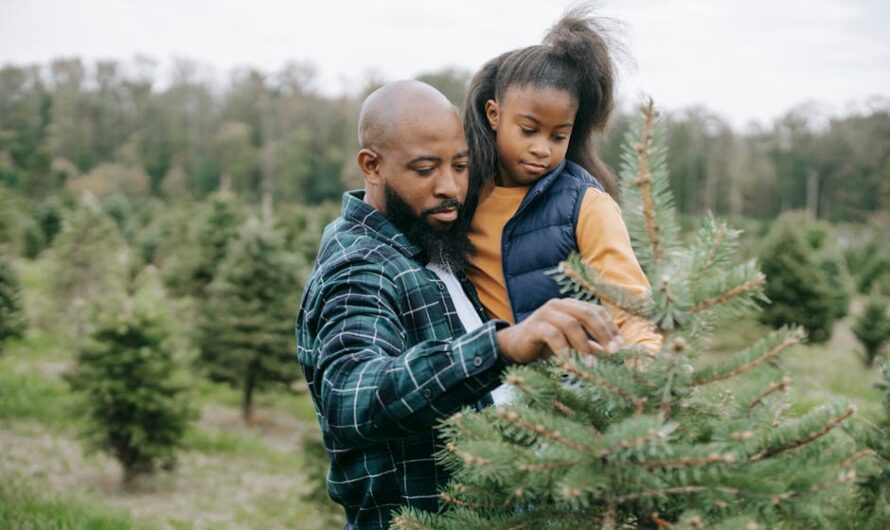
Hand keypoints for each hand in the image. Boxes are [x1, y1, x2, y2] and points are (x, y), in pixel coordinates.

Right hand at [495, 298, 621, 363]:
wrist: (514, 345)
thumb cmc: (545, 344)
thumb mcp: (571, 343)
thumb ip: (590, 344)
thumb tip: (613, 353)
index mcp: (570, 306)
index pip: (596, 310)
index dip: (610, 326)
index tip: (620, 345)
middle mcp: (558, 305)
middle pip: (587, 313)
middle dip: (602, 333)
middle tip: (613, 352)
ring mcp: (545, 314)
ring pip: (571, 324)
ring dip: (584, 344)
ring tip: (592, 363)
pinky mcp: (534, 326)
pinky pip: (553, 335)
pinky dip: (564, 349)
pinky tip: (570, 363)